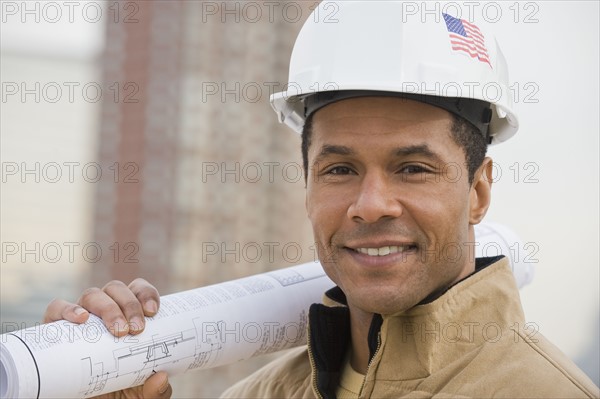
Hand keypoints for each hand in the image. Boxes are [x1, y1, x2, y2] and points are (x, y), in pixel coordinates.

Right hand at [43, 278, 171, 397]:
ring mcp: (81, 317)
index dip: (146, 293)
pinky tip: (81, 318)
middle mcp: (104, 310)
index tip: (153, 312)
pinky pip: (56, 309)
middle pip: (116, 289)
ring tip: (117, 330)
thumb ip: (157, 390)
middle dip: (129, 304)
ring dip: (107, 307)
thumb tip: (160, 377)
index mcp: (128, 315)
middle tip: (136, 330)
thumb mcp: (144, 394)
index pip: (138, 290)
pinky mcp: (56, 329)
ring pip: (92, 294)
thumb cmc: (120, 390)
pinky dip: (67, 308)